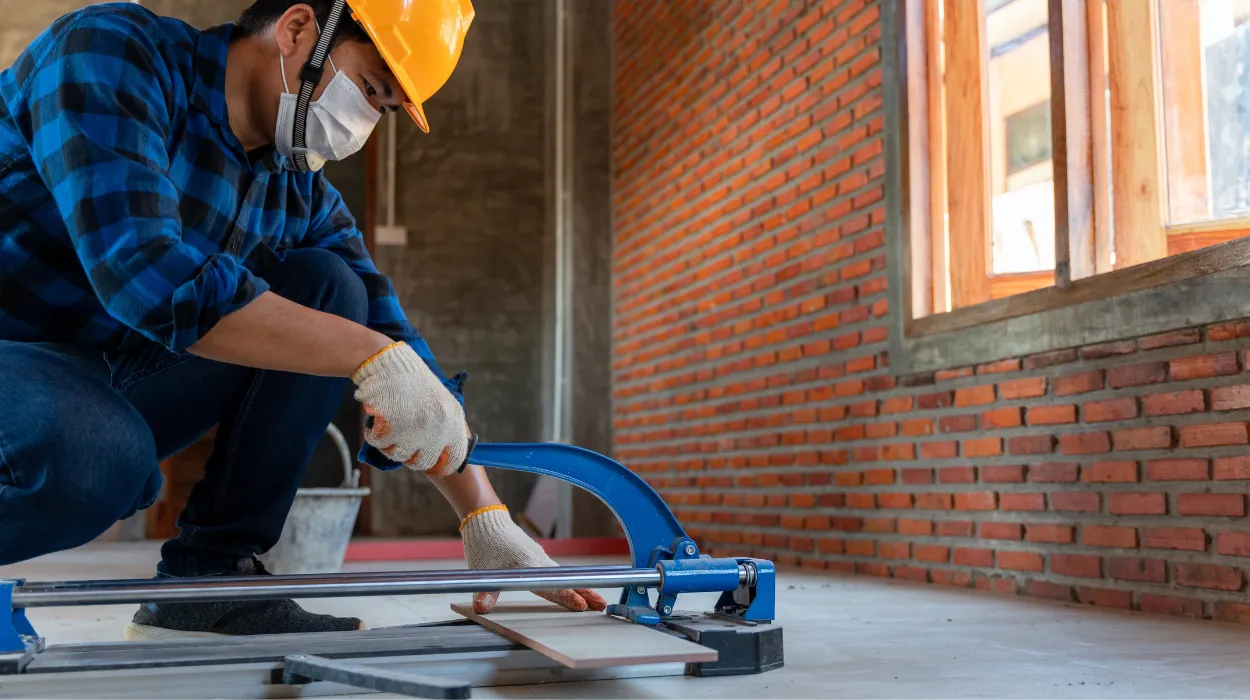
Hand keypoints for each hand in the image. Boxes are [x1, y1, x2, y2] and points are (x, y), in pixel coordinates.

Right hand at [352, 342, 467, 474]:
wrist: (389, 362)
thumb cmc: (414, 382)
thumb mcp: (441, 402)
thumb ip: (446, 427)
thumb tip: (443, 454)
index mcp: (453, 422)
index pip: (453, 459)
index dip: (439, 465)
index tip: (428, 463)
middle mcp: (438, 428)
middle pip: (422, 462)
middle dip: (409, 455)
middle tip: (400, 441)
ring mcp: (416, 429)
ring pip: (398, 455)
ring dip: (389, 443)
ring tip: (388, 424)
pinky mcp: (393, 426)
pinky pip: (379, 444)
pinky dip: (374, 434)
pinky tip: (377, 419)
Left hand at [461, 505, 607, 613]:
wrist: (486, 521)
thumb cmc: (486, 545)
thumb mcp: (482, 572)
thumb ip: (485, 591)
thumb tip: (481, 608)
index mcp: (529, 566)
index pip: (552, 586)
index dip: (567, 597)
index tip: (581, 606)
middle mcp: (539, 561)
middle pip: (566, 581)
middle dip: (586, 592)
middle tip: (602, 606)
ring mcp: (540, 559)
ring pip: (564, 576)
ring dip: (581, 587)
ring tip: (595, 601)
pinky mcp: (537, 557)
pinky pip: (558, 572)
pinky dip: (570, 581)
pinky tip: (576, 588)